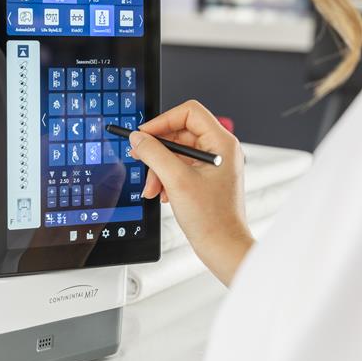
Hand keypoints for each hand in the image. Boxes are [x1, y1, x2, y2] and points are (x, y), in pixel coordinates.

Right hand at [129, 100, 253, 285]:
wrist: (223, 248)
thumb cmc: (212, 219)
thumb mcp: (176, 181)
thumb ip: (154, 153)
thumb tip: (138, 138)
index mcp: (221, 143)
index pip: (189, 112)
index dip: (163, 120)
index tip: (144, 134)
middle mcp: (219, 150)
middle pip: (179, 133)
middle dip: (157, 151)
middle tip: (140, 159)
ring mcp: (213, 165)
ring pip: (176, 153)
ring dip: (159, 169)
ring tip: (152, 188)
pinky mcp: (205, 179)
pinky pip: (179, 168)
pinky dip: (166, 178)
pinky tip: (163, 194)